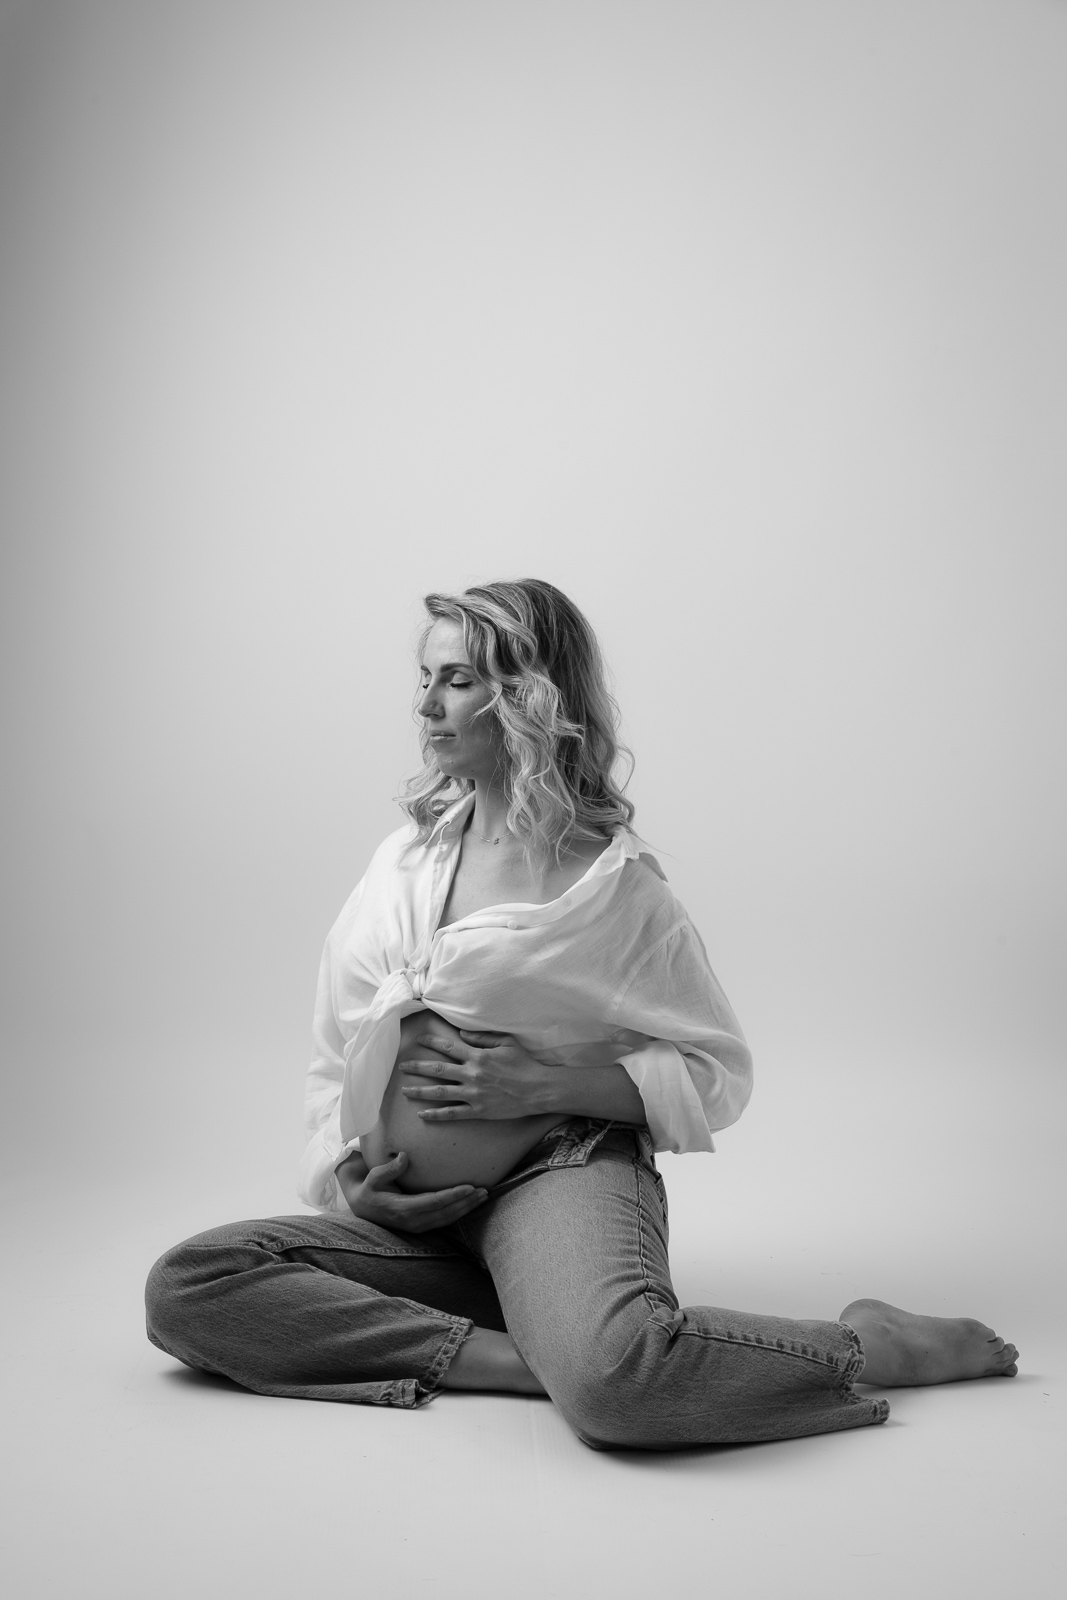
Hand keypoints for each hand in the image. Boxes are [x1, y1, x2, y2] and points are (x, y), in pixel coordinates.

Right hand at [335, 1150, 487, 1232]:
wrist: (363, 1207)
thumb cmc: (369, 1188)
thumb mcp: (373, 1177)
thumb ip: (389, 1169)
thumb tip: (405, 1156)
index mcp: (402, 1208)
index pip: (434, 1203)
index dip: (453, 1196)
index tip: (469, 1187)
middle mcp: (412, 1221)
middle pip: (446, 1213)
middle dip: (466, 1203)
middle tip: (485, 1191)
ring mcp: (417, 1226)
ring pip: (447, 1219)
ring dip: (466, 1208)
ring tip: (483, 1196)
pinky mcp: (421, 1226)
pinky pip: (444, 1221)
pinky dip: (459, 1212)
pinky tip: (470, 1204)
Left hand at [399, 1028, 550, 1120]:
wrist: (539, 1089)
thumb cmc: (525, 1064)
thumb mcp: (506, 1042)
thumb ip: (483, 1037)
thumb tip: (462, 1033)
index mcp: (478, 1056)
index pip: (449, 1046)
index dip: (432, 1042)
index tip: (419, 1040)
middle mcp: (472, 1074)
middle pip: (438, 1070)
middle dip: (417, 1067)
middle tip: (402, 1067)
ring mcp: (474, 1094)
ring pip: (440, 1093)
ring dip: (420, 1091)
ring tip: (405, 1090)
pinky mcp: (478, 1111)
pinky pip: (452, 1114)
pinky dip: (436, 1114)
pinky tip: (423, 1114)